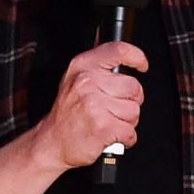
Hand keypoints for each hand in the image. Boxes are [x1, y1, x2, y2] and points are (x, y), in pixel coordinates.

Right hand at [37, 40, 146, 169]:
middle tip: (113, 109)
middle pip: (134, 87)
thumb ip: (99, 68)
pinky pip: (130, 131)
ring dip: (126, 122)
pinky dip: (125, 138)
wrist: (52, 143)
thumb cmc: (67, 114)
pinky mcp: (103, 127)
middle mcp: (87, 82)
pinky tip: (110, 135)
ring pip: (134, 111)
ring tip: (108, 123)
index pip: (118, 51)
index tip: (142, 65)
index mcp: (82, 67)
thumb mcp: (75, 81)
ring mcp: (95, 105)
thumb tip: (125, 58)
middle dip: (130, 101)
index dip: (136, 57)